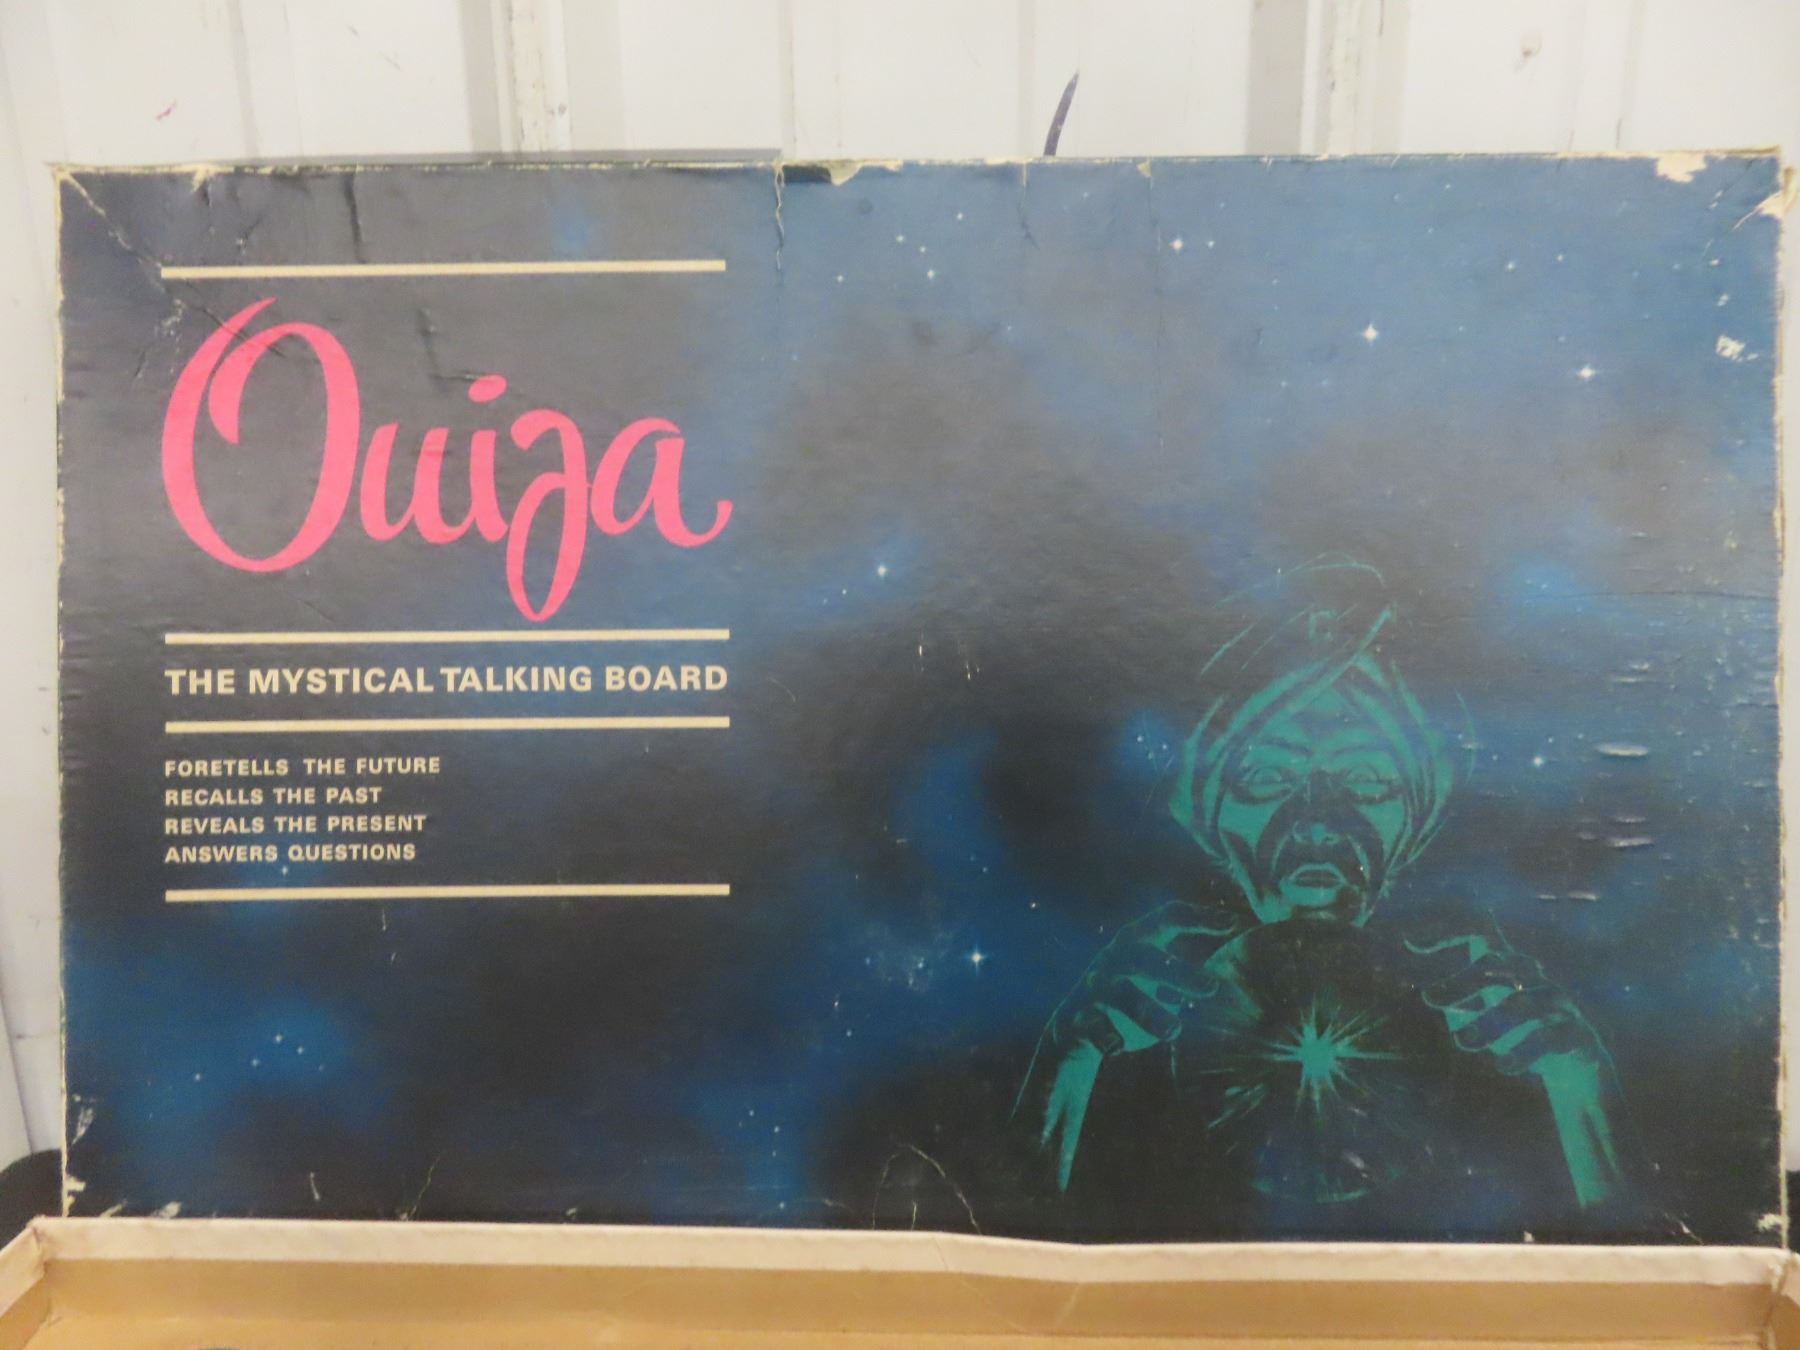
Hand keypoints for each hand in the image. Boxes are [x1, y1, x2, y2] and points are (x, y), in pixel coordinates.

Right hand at [1016, 899, 1240, 1191]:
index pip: (1170, 918)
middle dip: (1179, 971)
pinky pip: (1093, 1026)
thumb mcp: (1159, 976)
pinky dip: (1105, 1036)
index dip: (1200, 918)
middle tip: (1212, 989)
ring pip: (1122, 994)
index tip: (1232, 922)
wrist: (1075, 1031)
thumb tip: (1243, 961)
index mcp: (1139, 941)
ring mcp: (1097, 988)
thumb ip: (1191, 967)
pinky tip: (1117, 1046)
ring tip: (1174, 1030)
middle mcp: (1116, 960)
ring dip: (1149, 1011)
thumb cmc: (1133, 998)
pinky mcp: (1082, 1018)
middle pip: (1147, 957)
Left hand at [1405, 924, 1602, 1076]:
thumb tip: (1426, 993)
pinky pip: (1552, 1037)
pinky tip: (1503, 1066)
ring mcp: (1560, 1004)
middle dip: (1461, 982)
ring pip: (1522, 1005)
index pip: (1482, 938)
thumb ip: (1460, 1002)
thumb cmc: (1521, 1036)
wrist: (1578, 1073)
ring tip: (1461, 1042)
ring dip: (1488, 1023)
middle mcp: (1535, 979)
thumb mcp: (1486, 1016)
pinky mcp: (1579, 1034)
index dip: (1449, 933)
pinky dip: (1525, 1052)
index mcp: (1511, 969)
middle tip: (1428, 999)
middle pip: (1498, 968)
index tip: (1411, 942)